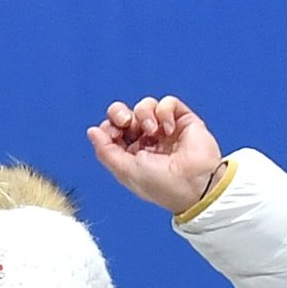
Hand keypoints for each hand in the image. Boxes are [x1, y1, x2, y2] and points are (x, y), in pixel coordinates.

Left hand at [87, 96, 223, 213]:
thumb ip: (106, 151)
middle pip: (124, 114)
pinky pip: (167, 102)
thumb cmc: (162, 185)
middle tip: (125, 122)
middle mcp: (146, 141)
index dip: (109, 127)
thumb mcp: (126, 171)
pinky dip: (165, 111)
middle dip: (119, 113)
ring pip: (144, 105)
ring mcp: (164, 130)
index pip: (112, 131)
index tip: (112, 133)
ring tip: (153, 131)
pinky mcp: (182, 120)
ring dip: (144, 114)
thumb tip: (92, 131)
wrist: (194, 184)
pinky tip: (169, 128)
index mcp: (131, 155)